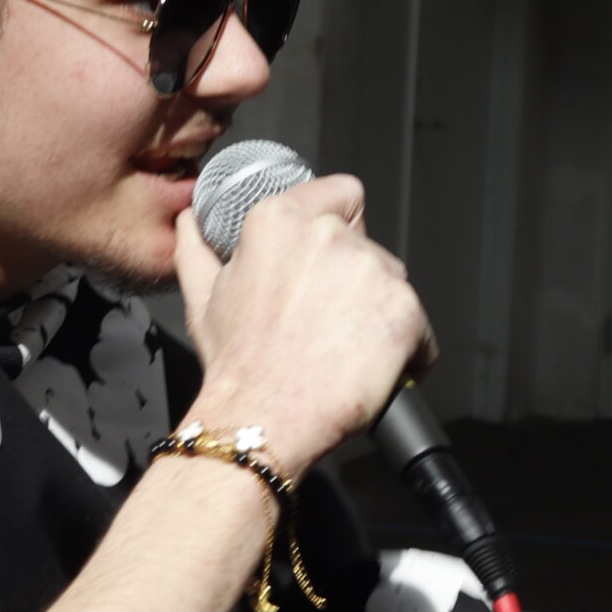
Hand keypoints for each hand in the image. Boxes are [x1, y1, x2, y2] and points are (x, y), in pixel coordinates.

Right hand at [170, 174, 434, 473]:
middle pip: (367, 245)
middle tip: (325, 322)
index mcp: (279, 220)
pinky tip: (374, 370)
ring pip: (392, 284)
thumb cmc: (236, 365)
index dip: (340, 224)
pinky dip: (407, 351)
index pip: (341, 193)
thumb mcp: (201, 297)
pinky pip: (420, 329)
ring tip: (345, 351)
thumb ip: (196, 247)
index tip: (330, 259)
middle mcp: (329, 234)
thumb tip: (190, 221)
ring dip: (377, 314)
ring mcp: (371, 270)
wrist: (262, 418)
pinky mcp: (404, 310)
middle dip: (353, 281)